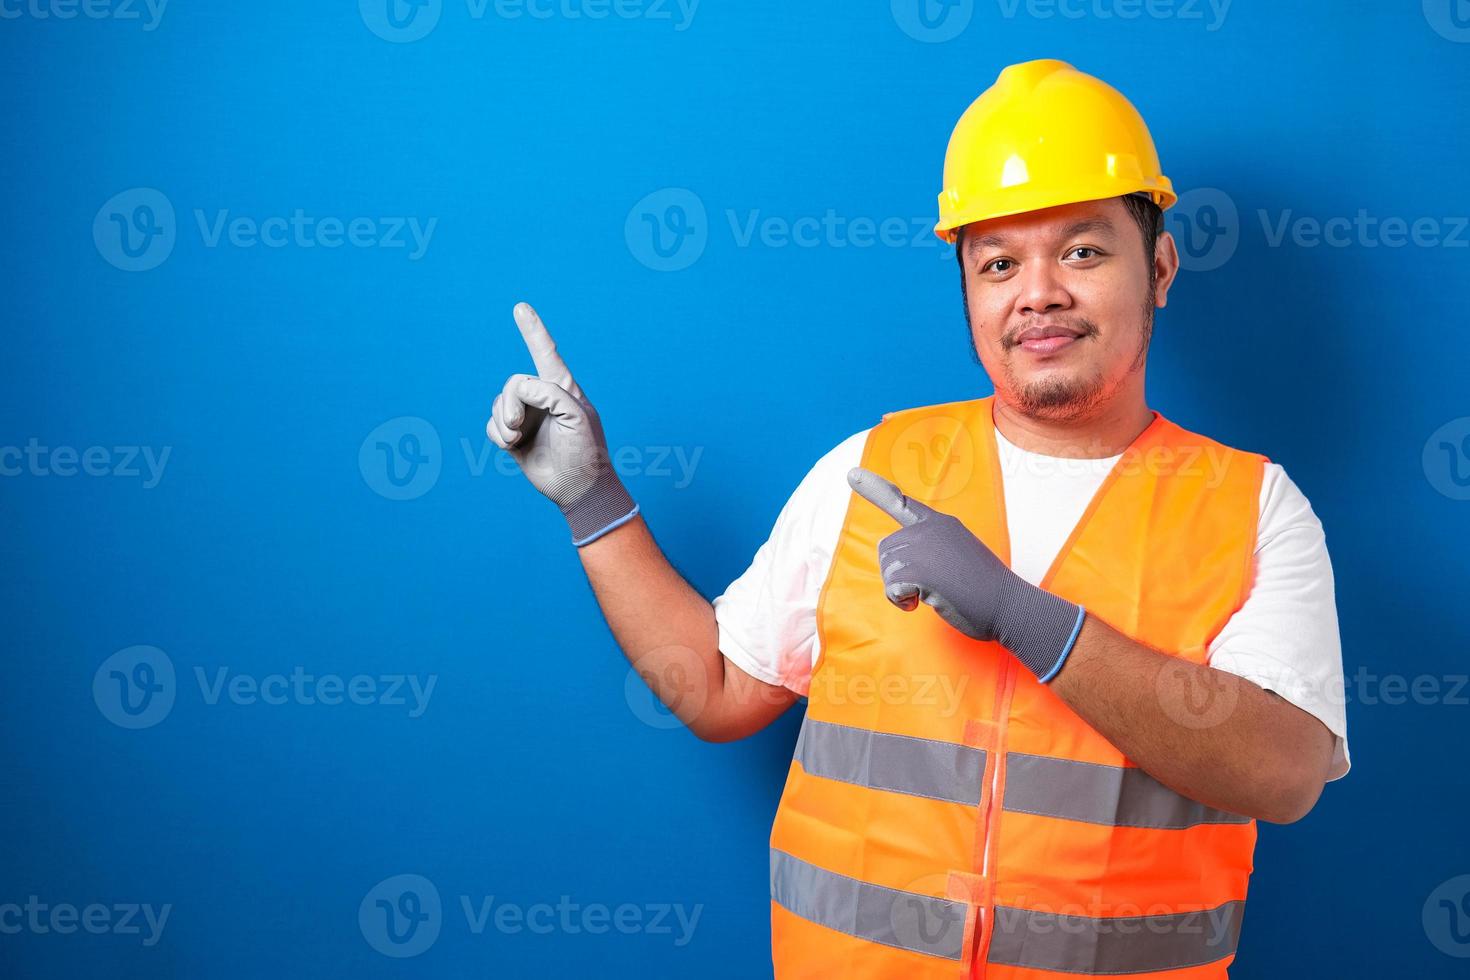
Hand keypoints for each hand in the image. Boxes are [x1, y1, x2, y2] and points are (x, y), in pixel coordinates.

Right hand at [486, 303, 637, 545]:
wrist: (577, 488)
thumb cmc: (585, 451)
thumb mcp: (576, 416)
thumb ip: (549, 393)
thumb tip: (518, 390)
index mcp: (563, 389)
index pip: (546, 353)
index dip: (533, 331)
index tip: (520, 307)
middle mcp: (543, 398)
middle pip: (513, 382)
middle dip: (511, 403)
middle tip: (520, 426)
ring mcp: (527, 416)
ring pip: (498, 403)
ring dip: (504, 422)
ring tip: (518, 438)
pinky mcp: (513, 435)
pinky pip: (491, 423)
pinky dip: (497, 433)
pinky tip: (512, 445)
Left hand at [846, 466, 1085, 681]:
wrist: (1009, 605)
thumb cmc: (986, 588)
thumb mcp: (959, 554)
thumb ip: (934, 548)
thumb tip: (906, 564)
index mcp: (941, 523)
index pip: (902, 503)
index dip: (874, 489)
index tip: (851, 474)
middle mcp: (930, 528)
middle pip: (887, 551)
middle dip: (900, 574)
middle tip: (933, 585)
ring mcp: (924, 547)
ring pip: (887, 570)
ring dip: (903, 589)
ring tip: (935, 592)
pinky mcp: (920, 570)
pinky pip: (892, 589)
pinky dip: (903, 602)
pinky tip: (927, 602)